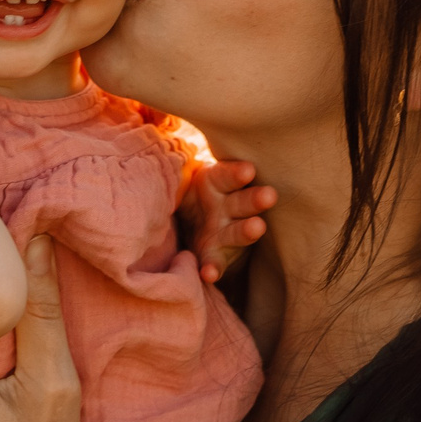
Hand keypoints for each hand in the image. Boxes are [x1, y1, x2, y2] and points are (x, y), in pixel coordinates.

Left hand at [178, 158, 275, 283]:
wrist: (186, 223)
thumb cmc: (189, 192)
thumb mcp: (186, 177)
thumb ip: (180, 170)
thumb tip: (151, 147)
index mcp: (218, 183)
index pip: (229, 175)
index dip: (237, 172)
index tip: (248, 170)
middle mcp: (227, 207)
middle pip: (244, 201)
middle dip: (256, 199)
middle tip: (269, 195)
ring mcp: (224, 232)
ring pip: (238, 231)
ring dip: (248, 230)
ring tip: (257, 228)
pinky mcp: (215, 255)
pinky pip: (215, 262)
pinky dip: (213, 268)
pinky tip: (209, 274)